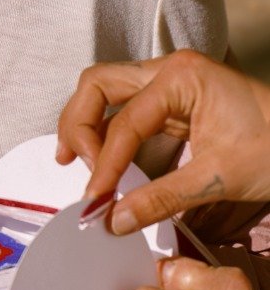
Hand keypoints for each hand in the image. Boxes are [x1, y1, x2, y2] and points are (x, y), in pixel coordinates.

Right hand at [56, 49, 269, 232]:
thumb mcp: (219, 177)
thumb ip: (161, 198)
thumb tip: (114, 220)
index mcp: (181, 78)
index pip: (124, 121)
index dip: (103, 163)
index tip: (94, 200)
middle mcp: (169, 70)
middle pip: (99, 84)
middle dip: (78, 123)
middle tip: (70, 164)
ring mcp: (170, 82)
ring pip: (106, 90)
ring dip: (86, 123)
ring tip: (75, 161)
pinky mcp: (173, 99)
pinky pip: (125, 107)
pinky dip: (106, 130)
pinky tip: (100, 156)